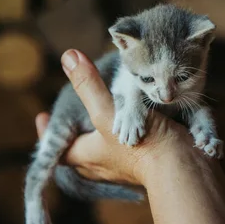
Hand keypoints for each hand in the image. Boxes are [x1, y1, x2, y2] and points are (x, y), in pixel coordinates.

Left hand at [36, 49, 194, 186]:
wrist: (182, 166)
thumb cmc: (141, 144)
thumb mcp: (107, 112)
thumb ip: (88, 86)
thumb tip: (68, 56)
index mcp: (87, 157)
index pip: (59, 149)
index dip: (48, 133)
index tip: (42, 117)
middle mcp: (102, 166)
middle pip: (80, 152)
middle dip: (74, 136)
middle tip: (71, 117)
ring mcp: (124, 167)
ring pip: (103, 152)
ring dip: (99, 136)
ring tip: (100, 115)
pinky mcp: (146, 163)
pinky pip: (127, 152)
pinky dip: (124, 137)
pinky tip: (133, 122)